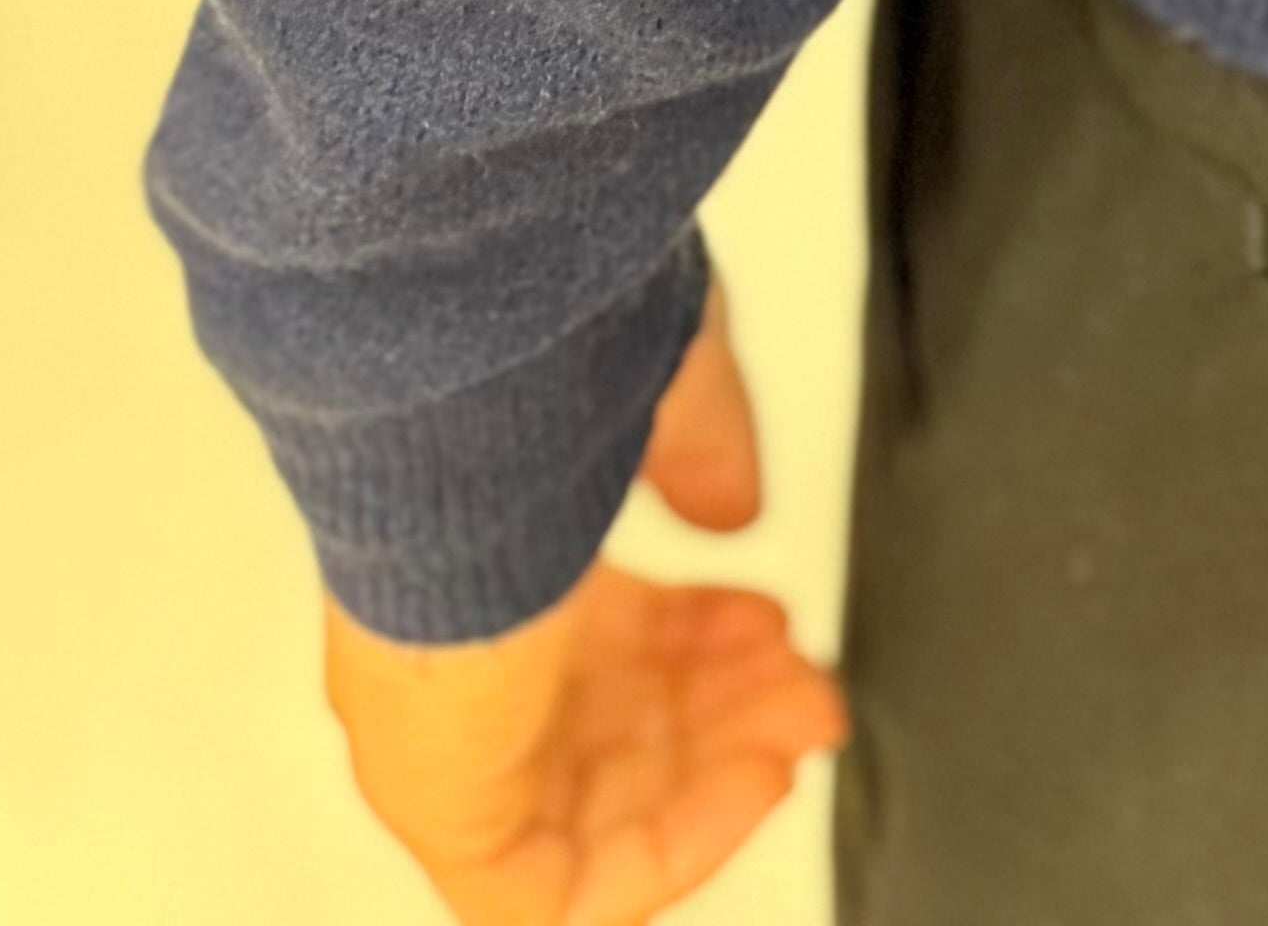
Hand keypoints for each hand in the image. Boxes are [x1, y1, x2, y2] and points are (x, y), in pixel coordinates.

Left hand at [318, 277, 849, 924]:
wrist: (455, 437)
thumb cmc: (523, 391)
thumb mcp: (655, 392)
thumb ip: (701, 451)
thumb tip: (733, 510)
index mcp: (493, 566)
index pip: (600, 641)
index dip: (703, 642)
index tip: (776, 625)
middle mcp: (467, 664)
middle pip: (617, 732)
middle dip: (735, 713)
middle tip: (812, 688)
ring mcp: (455, 750)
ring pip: (604, 815)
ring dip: (722, 779)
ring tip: (801, 727)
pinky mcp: (454, 824)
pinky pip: (564, 897)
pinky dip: (676, 853)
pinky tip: (750, 785)